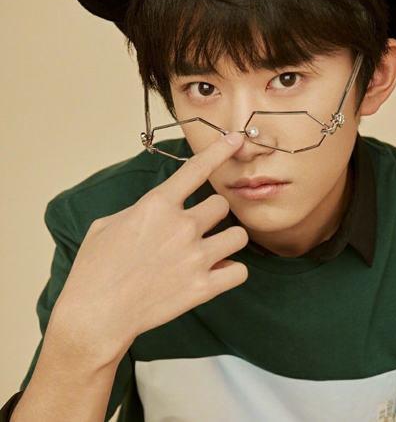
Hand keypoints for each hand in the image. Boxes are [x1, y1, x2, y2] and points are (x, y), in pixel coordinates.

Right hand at [51, 132, 247, 364]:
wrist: (95, 315)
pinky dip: (231, 271)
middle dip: (212, 213)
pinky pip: (240, 271)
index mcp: (157, 205)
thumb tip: (158, 209)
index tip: (235, 139)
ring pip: (239, 234)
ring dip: (228, 239)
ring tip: (213, 249)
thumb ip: (141, 210)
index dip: (220, 150)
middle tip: (198, 227)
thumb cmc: (95, 268)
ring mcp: (195, 257)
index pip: (197, 168)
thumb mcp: (108, 224)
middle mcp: (182, 226)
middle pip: (222, 204)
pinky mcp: (203, 287)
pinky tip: (217, 273)